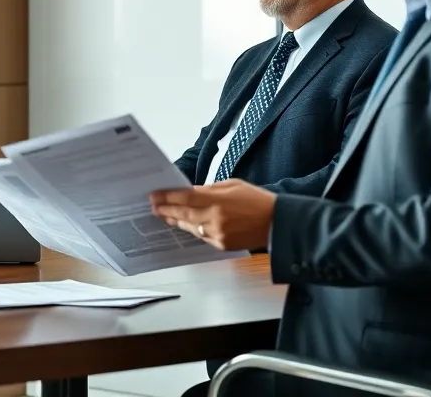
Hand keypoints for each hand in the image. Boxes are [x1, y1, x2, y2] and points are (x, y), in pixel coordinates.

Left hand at [149, 179, 276, 251]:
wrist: (277, 223)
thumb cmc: (257, 200)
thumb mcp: (232, 185)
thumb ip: (209, 189)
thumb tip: (189, 192)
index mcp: (217, 201)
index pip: (184, 198)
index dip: (167, 197)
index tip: (154, 195)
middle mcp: (214, 219)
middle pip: (183, 214)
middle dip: (166, 209)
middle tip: (153, 206)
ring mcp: (217, 234)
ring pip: (189, 227)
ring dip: (176, 220)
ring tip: (164, 215)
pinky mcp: (222, 245)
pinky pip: (201, 236)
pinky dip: (192, 229)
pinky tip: (183, 224)